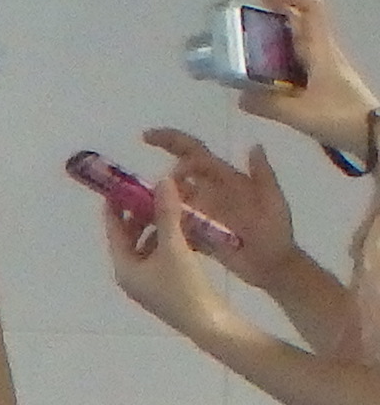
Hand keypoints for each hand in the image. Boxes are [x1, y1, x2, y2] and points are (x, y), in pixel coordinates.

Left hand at [99, 180, 250, 346]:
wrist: (210, 325)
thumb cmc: (184, 287)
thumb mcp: (174, 247)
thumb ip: (167, 214)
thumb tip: (162, 182)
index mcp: (124, 268)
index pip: (114, 230)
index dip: (116, 207)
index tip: (121, 185)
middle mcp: (131, 276)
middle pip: (130, 237)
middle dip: (142, 215)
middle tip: (154, 192)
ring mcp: (149, 283)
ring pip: (149, 246)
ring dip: (159, 226)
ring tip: (172, 206)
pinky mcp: (167, 286)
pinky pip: (162, 255)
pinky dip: (170, 240)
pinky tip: (187, 228)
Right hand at [139, 127, 293, 271]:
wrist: (272, 266)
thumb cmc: (275, 232)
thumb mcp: (273, 201)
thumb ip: (262, 174)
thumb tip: (252, 144)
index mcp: (224, 179)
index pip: (195, 153)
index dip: (171, 141)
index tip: (145, 138)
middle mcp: (207, 192)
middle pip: (175, 175)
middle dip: (153, 176)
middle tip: (130, 181)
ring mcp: (198, 213)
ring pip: (168, 200)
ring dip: (150, 201)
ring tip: (132, 209)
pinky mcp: (194, 233)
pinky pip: (170, 225)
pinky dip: (158, 225)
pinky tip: (144, 230)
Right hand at [241, 0, 379, 152]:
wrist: (374, 135)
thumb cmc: (341, 118)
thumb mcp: (300, 114)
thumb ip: (267, 105)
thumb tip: (241, 97)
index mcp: (321, 51)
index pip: (311, 8)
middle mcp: (324, 53)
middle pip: (300, 23)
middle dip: (272, 19)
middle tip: (244, 30)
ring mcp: (326, 67)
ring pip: (298, 44)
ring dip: (273, 44)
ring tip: (246, 57)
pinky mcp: (326, 82)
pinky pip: (299, 64)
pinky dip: (279, 65)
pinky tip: (265, 82)